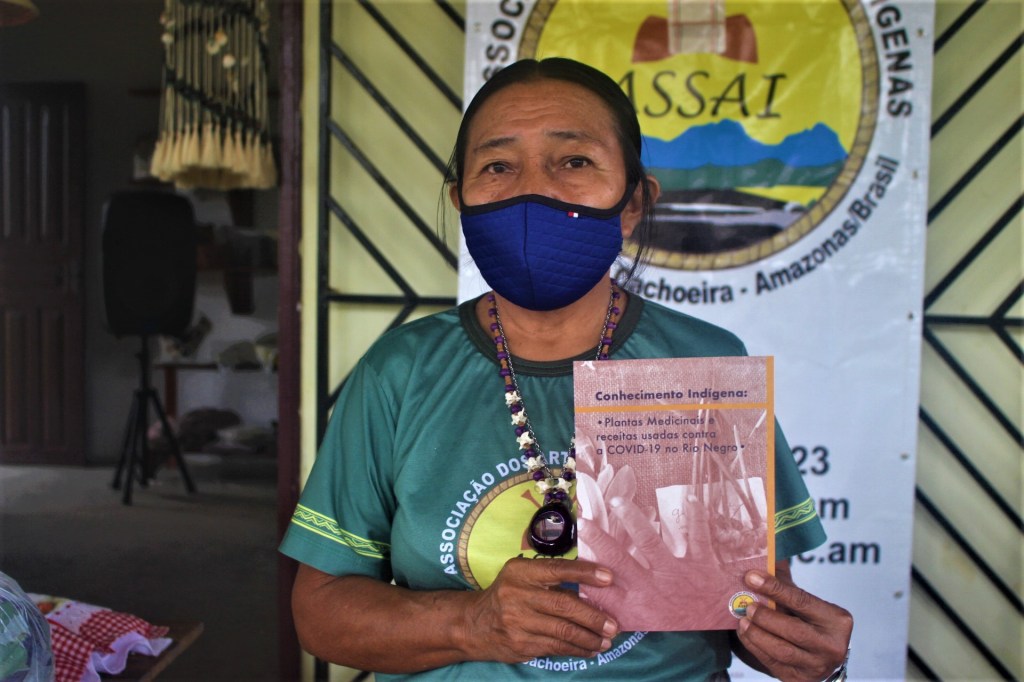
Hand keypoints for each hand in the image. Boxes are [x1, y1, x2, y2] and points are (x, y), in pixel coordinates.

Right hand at [461, 557, 619, 661]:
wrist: (473, 624)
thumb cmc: (507, 594)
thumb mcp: (521, 577)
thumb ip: (549, 579)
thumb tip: (592, 588)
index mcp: (520, 572)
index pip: (557, 569)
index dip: (584, 573)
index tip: (609, 577)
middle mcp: (517, 595)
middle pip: (564, 606)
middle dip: (593, 617)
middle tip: (613, 624)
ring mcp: (518, 622)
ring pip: (562, 631)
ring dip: (589, 638)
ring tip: (606, 639)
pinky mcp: (520, 644)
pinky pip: (555, 647)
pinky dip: (576, 649)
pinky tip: (589, 648)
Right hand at [578, 497, 731, 629]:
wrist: (721, 626)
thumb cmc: (678, 623)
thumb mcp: (641, 623)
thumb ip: (615, 609)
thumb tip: (587, 593)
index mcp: (635, 605)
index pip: (601, 588)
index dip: (583, 570)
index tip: (569, 551)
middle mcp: (651, 588)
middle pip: (618, 561)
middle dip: (599, 540)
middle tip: (583, 522)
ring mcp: (675, 574)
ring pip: (650, 543)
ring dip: (633, 521)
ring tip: (618, 502)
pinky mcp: (700, 564)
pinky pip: (697, 536)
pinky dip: (696, 516)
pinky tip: (690, 497)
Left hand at [736, 564, 852, 681]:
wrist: (821, 657)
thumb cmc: (810, 622)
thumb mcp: (806, 601)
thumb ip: (786, 579)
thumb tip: (765, 546)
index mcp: (837, 620)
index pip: (802, 601)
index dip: (775, 588)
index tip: (751, 577)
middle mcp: (832, 645)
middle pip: (793, 629)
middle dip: (765, 616)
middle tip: (745, 604)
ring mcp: (817, 666)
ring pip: (781, 649)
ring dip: (756, 633)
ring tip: (742, 619)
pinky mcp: (800, 679)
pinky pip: (773, 663)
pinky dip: (755, 647)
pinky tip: (745, 633)